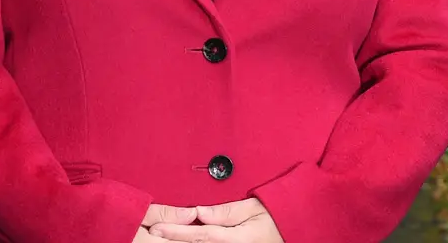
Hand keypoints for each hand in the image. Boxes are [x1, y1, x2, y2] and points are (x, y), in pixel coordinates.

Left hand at [145, 198, 284, 242]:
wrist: (296, 230)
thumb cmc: (278, 216)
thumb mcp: (255, 209)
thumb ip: (226, 212)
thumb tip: (200, 212)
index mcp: (236, 239)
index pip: (199, 235)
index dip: (176, 232)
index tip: (158, 229)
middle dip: (173, 241)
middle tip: (152, 235)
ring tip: (163, 238)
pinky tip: (183, 242)